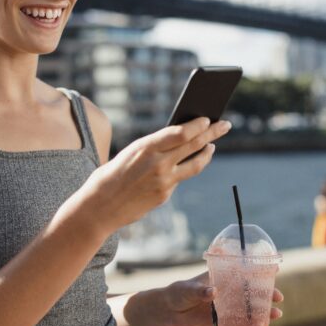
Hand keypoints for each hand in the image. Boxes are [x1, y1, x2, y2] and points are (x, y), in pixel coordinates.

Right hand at [79, 118, 231, 233]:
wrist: (99, 207)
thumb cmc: (112, 174)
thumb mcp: (131, 153)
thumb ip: (155, 147)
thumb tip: (180, 139)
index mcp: (146, 147)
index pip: (181, 132)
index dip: (198, 125)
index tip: (208, 118)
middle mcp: (158, 163)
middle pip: (194, 144)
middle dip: (213, 132)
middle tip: (225, 124)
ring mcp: (164, 181)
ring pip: (195, 164)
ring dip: (207, 152)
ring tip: (212, 145)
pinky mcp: (164, 195)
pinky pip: (179, 178)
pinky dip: (184, 169)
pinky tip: (187, 164)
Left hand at [161, 271, 284, 325]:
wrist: (168, 311)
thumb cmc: (178, 293)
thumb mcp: (188, 289)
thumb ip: (200, 290)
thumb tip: (213, 292)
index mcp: (221, 278)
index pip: (244, 272)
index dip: (260, 271)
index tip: (275, 270)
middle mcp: (227, 292)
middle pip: (251, 292)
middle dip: (267, 294)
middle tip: (278, 298)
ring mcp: (226, 308)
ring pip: (249, 309)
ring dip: (263, 312)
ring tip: (276, 316)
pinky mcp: (222, 322)